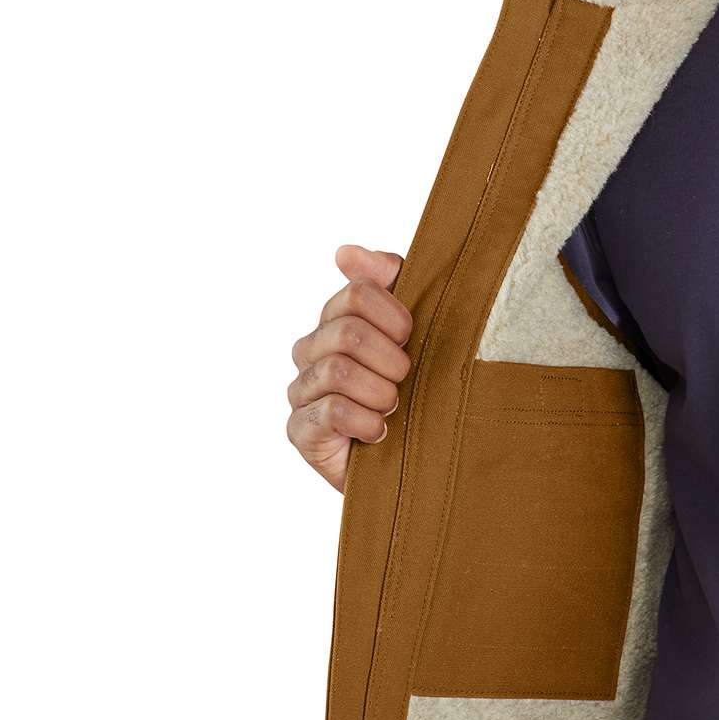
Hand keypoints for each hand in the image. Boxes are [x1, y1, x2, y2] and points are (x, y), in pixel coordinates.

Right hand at [285, 246, 411, 490]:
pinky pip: (330, 410)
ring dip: (381, 393)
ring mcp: (301, 391)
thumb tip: (346, 252)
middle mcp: (310, 351)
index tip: (411, 340)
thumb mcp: (416, 334)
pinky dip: (365, 421)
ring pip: (339, 370)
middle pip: (347, 331)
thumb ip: (390, 282)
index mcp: (335, 321)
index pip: (356, 295)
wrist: (417, 466)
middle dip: (391, 360)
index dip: (395, 317)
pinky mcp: (300, 430)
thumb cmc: (419, 396)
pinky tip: (380, 433)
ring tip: (395, 410)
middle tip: (406, 381)